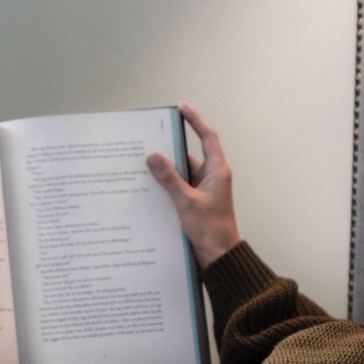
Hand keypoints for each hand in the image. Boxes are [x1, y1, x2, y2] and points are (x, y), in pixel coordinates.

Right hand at [147, 100, 242, 269]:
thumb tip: (154, 156)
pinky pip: (180, 187)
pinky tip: (149, 187)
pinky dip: (167, 186)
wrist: (219, 257)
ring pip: (182, 173)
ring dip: (166, 171)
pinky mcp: (197, 202)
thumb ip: (169, 178)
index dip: (195, 119)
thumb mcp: (186, 201)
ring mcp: (204, 190)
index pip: (207, 136)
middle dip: (171, 148)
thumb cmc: (210, 230)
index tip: (181, 106)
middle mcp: (212, 177)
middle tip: (150, 139)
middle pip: (190, 154)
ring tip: (143, 165)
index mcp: (217, 170)